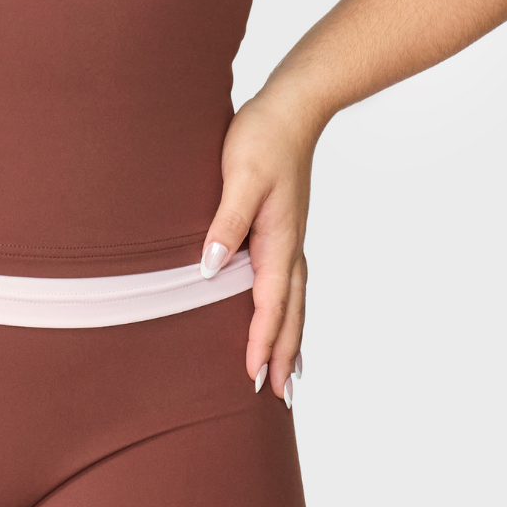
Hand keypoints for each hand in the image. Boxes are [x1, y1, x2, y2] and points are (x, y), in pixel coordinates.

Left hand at [200, 88, 317, 400]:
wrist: (292, 108)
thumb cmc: (262, 138)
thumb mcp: (238, 176)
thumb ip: (225, 222)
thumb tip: (211, 269)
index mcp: (278, 240)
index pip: (271, 304)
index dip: (262, 342)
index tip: (254, 378)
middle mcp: (289, 246)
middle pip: (292, 313)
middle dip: (285, 355)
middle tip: (280, 397)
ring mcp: (290, 239)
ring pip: (295, 301)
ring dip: (292, 338)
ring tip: (290, 375)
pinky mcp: (285, 228)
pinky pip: (290, 283)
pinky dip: (291, 310)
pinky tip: (285, 314)